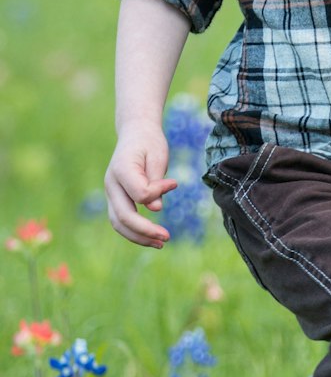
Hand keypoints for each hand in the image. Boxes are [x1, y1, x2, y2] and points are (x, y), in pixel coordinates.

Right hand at [104, 120, 177, 247]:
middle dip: (146, 230)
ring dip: (139, 237)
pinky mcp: (115, 199)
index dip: (158, 192)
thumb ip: (156, 180)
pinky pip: (121, 221)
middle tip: (167, 237)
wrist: (135, 133)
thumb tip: (155, 209)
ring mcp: (111, 193)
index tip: (174, 182)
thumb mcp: (157, 155)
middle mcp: (111, 184)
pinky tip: (153, 238)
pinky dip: (135, 232)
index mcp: (121, 169)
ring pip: (118, 223)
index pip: (140, 193)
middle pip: (123, 216)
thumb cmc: (149, 143)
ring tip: (161, 243)